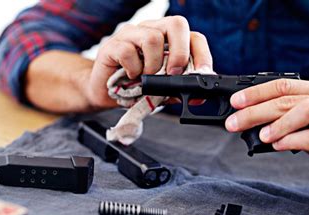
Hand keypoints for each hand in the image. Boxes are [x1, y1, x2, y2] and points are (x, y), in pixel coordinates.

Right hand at [85, 16, 212, 107]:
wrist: (105, 93)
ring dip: (153, 65)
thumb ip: (179, 90)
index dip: (202, 54)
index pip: (193, 36)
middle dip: (180, 52)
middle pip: (176, 24)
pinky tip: (131, 77)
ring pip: (152, 38)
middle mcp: (151, 30)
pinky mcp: (112, 45)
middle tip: (174, 73)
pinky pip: (128, 51)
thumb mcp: (163, 91)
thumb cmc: (135, 87)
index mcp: (168, 39)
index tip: (203, 74)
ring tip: (147, 78)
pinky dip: (133, 69)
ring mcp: (131, 35)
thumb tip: (199, 97)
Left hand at [225, 79, 308, 187]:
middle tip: (235, 122)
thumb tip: (250, 119)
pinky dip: (293, 140)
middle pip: (289, 99)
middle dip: (257, 110)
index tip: (235, 103)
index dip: (256, 93)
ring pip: (307, 111)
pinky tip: (278, 145)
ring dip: (279, 122)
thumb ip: (286, 117)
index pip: (284, 85)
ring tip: (260, 134)